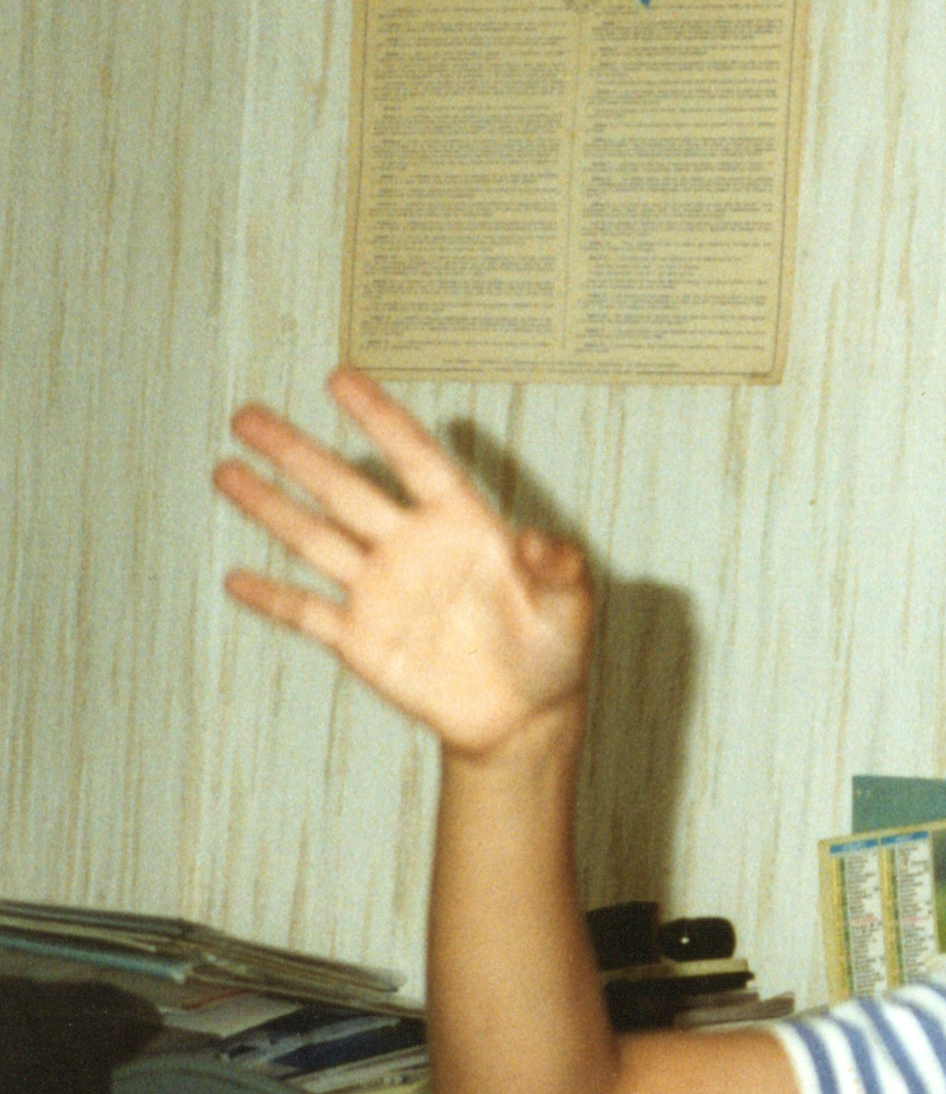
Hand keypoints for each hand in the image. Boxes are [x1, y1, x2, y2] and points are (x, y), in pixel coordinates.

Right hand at [216, 368, 591, 757]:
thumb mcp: (572, 605)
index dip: (380, 421)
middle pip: (345, 489)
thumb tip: (535, 537)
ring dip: (270, 507)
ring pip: (315, 538)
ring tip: (225, 469)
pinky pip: (308, 613)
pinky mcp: (361, 638)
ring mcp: (381, 591)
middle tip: (247, 416)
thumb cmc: (553, 651)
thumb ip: (560, 566)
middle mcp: (411, 547)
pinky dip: (273, 598)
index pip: (416, 460)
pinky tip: (234, 578)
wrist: (521, 715)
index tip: (340, 379)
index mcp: (463, 526)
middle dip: (297, 452)